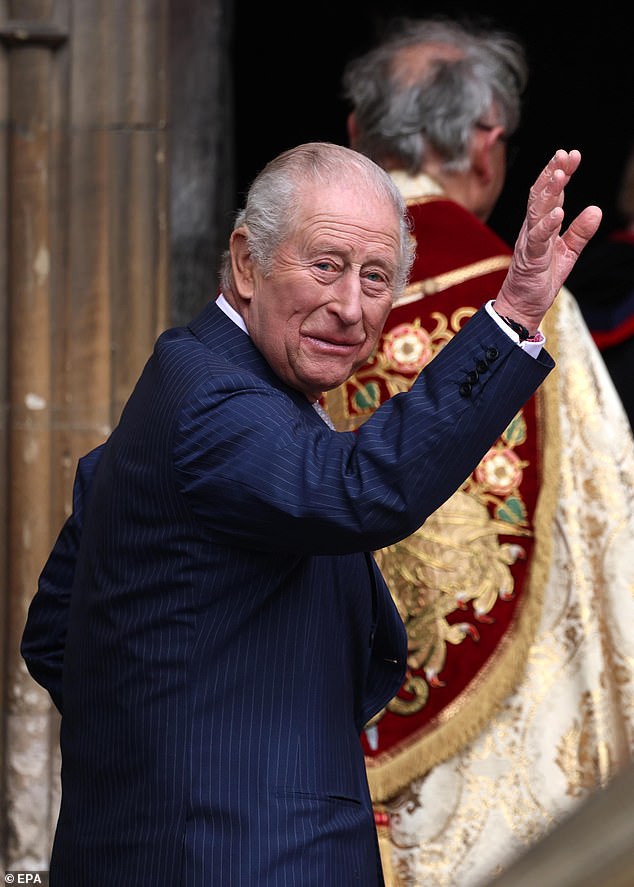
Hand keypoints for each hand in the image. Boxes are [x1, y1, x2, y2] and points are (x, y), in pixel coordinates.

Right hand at [494, 149, 601, 333]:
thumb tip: (597, 209)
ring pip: (536, 212)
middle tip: (564, 154)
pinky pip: (537, 239)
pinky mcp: (530, 260)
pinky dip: (547, 225)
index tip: (572, 155)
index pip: (550, 194)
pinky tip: (559, 212)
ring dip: (548, 192)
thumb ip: (580, 231)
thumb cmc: (540, 280)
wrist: (523, 307)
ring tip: (560, 175)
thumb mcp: (567, 253)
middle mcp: (532, 229)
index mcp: (541, 226)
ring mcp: (529, 243)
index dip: (560, 173)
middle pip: (540, 195)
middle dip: (552, 173)